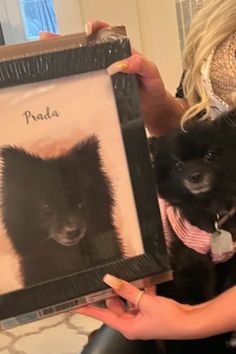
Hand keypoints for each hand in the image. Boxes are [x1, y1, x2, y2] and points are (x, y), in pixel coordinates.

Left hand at [75, 274, 192, 339]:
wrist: (190, 322)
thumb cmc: (168, 318)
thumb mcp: (145, 302)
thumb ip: (126, 290)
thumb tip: (109, 280)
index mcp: (128, 326)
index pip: (103, 316)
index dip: (89, 309)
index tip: (76, 304)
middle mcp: (132, 323)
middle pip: (115, 305)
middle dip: (114, 292)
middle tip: (110, 278)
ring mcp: (141, 318)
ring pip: (128, 300)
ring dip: (129, 289)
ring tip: (129, 277)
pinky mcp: (149, 311)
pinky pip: (139, 299)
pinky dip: (141, 291)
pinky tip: (146, 281)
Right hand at [85, 20, 166, 130]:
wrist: (154, 107)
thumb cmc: (153, 86)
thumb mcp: (150, 71)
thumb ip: (139, 64)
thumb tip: (121, 64)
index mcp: (124, 53)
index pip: (108, 35)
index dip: (97, 29)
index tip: (90, 31)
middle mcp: (114, 63)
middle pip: (95, 52)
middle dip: (85, 50)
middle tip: (79, 53)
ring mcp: (109, 78)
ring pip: (93, 71)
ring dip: (85, 71)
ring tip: (81, 72)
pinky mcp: (106, 92)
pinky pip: (96, 87)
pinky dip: (90, 88)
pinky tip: (88, 89)